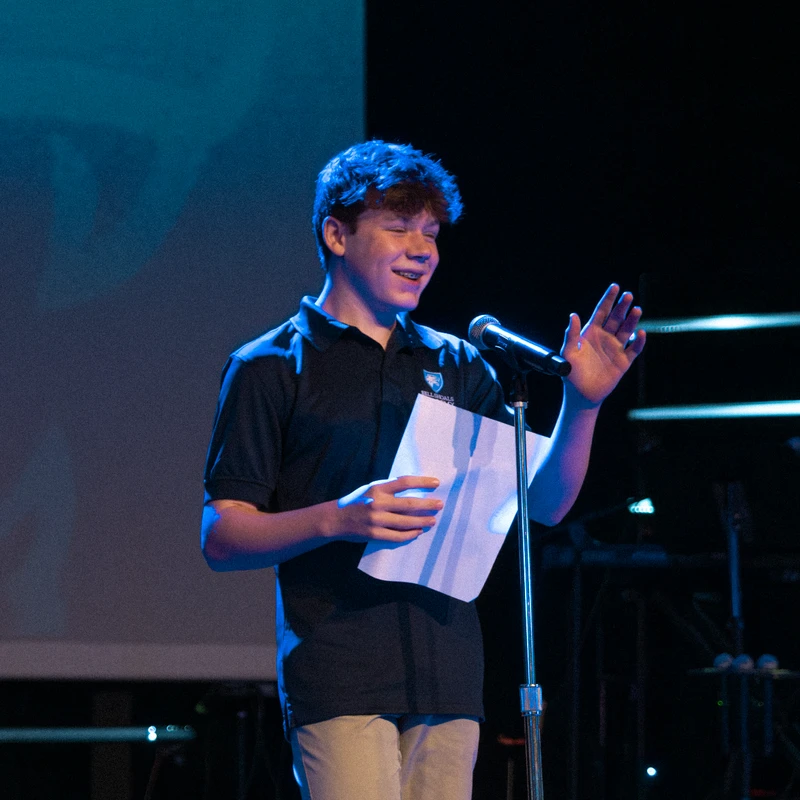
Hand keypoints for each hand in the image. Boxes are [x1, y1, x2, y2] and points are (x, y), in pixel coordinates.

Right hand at [335, 475, 442, 542]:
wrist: (336, 519)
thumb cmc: (357, 502)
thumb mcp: (370, 491)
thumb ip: (389, 490)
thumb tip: (414, 492)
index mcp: (378, 489)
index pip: (404, 482)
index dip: (422, 482)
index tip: (436, 483)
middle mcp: (378, 503)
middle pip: (409, 504)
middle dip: (428, 505)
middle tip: (440, 505)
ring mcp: (376, 520)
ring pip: (406, 522)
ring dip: (422, 521)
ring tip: (432, 520)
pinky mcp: (375, 534)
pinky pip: (397, 536)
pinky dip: (410, 534)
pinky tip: (418, 532)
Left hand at [560, 284, 645, 406]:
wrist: (581, 394)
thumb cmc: (571, 374)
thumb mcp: (568, 353)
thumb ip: (571, 335)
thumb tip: (573, 315)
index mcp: (591, 333)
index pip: (601, 312)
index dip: (608, 299)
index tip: (615, 287)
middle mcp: (604, 338)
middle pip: (616, 318)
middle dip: (622, 306)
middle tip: (628, 295)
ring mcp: (615, 348)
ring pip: (626, 330)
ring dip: (632, 320)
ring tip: (636, 310)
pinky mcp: (623, 361)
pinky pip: (633, 349)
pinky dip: (638, 342)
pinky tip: (639, 333)